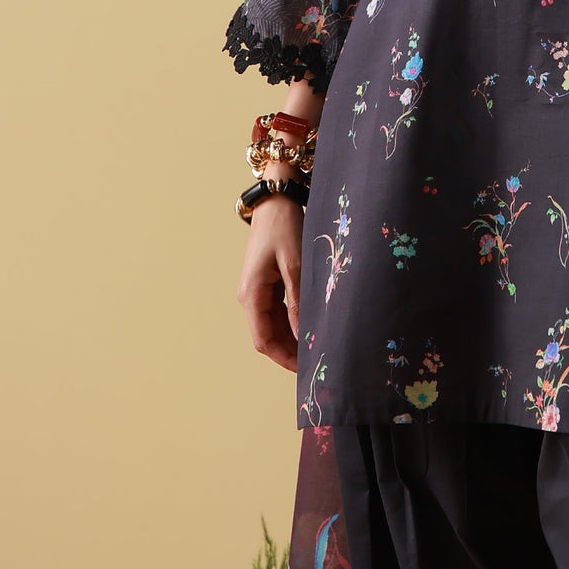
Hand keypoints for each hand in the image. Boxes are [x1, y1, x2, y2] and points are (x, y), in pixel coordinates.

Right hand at [236, 194, 303, 372]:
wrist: (276, 199)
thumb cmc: (284, 227)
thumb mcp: (294, 264)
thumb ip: (298, 301)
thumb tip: (303, 334)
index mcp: (251, 294)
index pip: (263, 340)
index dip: (284, 358)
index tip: (305, 369)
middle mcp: (250, 296)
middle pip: (268, 335)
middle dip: (290, 351)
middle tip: (317, 359)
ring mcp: (258, 289)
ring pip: (274, 324)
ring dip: (292, 337)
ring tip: (317, 345)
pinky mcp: (267, 282)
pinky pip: (278, 310)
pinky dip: (292, 320)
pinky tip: (311, 324)